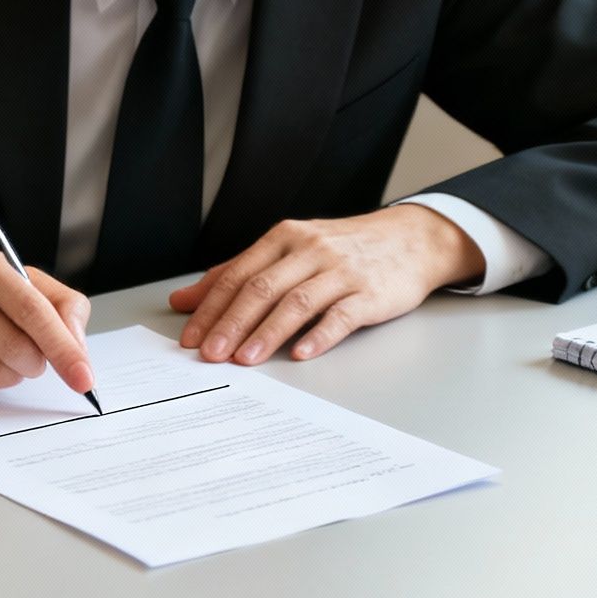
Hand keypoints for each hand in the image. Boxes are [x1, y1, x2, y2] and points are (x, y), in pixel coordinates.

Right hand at [0, 242, 92, 397]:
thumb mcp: (15, 275)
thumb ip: (59, 303)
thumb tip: (78, 348)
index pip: (32, 311)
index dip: (63, 347)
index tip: (83, 375)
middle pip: (16, 349)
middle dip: (36, 363)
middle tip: (32, 356)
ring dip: (12, 374)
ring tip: (2, 354)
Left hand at [171, 205, 483, 365]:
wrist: (411, 239)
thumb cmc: (342, 248)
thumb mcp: (288, 249)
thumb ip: (237, 272)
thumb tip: (185, 300)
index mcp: (284, 238)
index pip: (238, 274)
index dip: (211, 307)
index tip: (191, 337)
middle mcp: (310, 250)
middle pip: (262, 288)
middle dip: (231, 323)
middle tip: (210, 353)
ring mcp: (341, 271)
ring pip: (297, 302)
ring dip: (267, 333)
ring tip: (244, 359)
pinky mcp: (370, 293)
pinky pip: (341, 315)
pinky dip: (319, 335)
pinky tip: (301, 354)